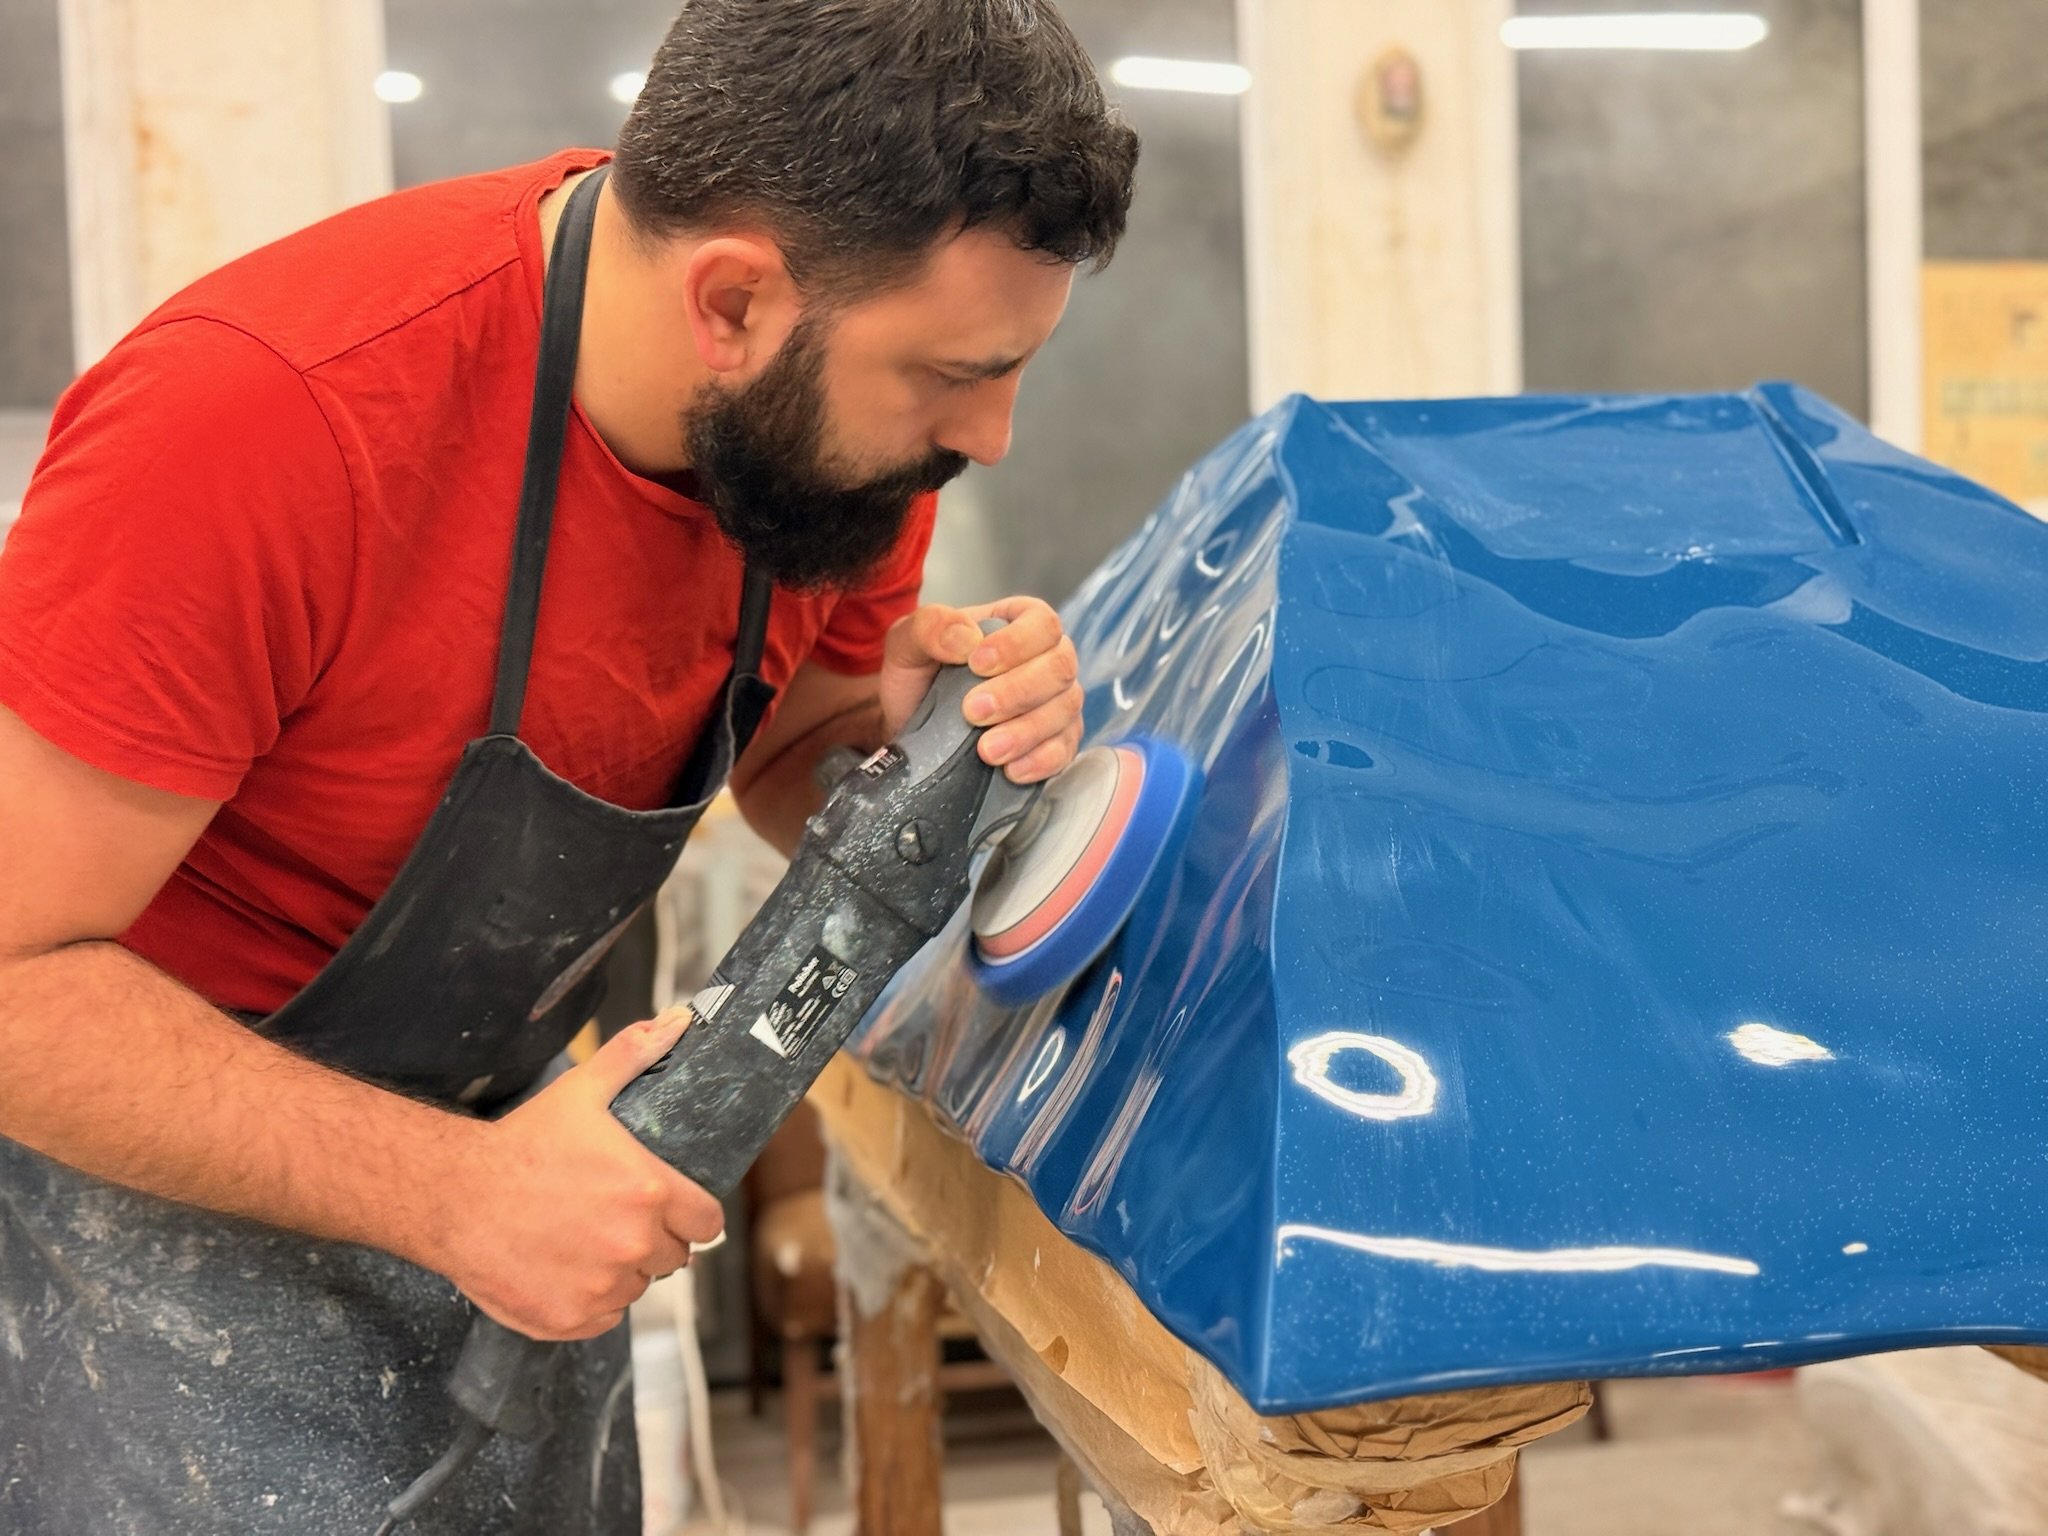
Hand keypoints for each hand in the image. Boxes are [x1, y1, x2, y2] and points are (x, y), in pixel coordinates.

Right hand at [430, 1008, 722, 1340]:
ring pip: (637, 1286)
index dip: (693, 1214)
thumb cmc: (521, 1143)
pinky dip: (591, 1300)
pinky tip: (564, 1269)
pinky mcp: (570, 1319)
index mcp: (650, 1192)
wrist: (453, 1196)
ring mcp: (602, 1288)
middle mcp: (633, 1245)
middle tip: (618, 1218)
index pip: (707, 1222)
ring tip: (585, 1241)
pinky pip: (604, 1317)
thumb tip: (678, 1021)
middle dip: (654, 1239)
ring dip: (623, 1270)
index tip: (673, 1207)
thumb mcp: (582, 1091)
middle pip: (673, 1256)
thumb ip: (634, 1056)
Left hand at [880, 596, 1081, 783]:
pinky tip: (1011, 770)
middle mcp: (1048, 660)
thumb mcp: (908, 643)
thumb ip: (930, 627)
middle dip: (1017, 692)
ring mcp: (1058, 703)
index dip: (1016, 644)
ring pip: (1064, 711)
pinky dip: (1040, 761)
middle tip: (974, 711)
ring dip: (1025, 731)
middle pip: (1059, 668)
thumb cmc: (919, 677)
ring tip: (986, 750)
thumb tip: (966, 638)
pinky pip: (1064, 751)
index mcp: (1021, 623)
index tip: (977, 664)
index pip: (1042, 624)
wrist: (911, 727)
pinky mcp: (1056, 743)